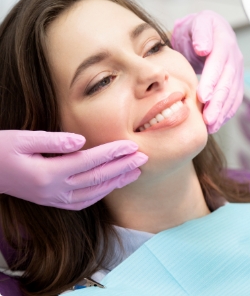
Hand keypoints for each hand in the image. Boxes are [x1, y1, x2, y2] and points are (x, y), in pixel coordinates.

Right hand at [0, 130, 147, 209]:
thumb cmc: (1, 150)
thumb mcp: (22, 139)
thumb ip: (53, 140)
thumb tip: (81, 141)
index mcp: (47, 172)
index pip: (90, 161)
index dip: (113, 153)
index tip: (132, 146)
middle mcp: (54, 190)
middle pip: (97, 178)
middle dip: (123, 167)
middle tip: (144, 158)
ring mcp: (54, 199)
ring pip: (94, 193)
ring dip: (117, 182)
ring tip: (136, 172)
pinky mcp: (54, 202)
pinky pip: (84, 201)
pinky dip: (102, 193)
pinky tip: (113, 185)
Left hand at [171, 10, 243, 133]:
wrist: (205, 32)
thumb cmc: (197, 29)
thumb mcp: (196, 23)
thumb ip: (201, 33)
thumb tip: (204, 48)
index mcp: (224, 42)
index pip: (219, 63)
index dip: (212, 81)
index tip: (203, 97)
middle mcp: (234, 57)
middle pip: (228, 82)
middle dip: (218, 102)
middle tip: (208, 119)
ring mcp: (236, 71)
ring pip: (232, 94)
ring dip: (222, 112)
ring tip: (211, 126)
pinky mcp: (235, 81)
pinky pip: (234, 99)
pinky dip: (226, 112)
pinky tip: (217, 123)